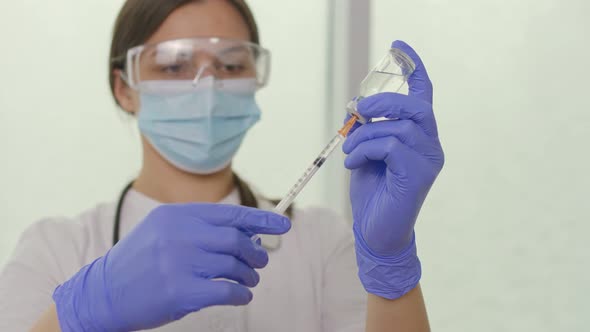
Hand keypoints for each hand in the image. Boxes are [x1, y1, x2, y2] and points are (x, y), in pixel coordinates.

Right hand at [52, 204, 290, 331]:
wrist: (103, 294)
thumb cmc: (140, 262)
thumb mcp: (163, 232)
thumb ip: (202, 229)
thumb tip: (249, 234)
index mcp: (176, 216)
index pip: (229, 214)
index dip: (260, 220)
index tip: (282, 224)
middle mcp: (178, 235)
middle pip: (236, 241)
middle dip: (255, 253)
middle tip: (259, 263)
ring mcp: (178, 264)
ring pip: (234, 266)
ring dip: (248, 276)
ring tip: (248, 281)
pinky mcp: (180, 292)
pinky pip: (226, 291)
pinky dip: (240, 294)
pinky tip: (240, 296)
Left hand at [343, 40, 443, 298]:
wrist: (376, 231)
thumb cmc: (373, 192)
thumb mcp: (366, 152)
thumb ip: (367, 129)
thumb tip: (355, 106)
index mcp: (419, 137)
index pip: (423, 97)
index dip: (414, 70)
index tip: (400, 46)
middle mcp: (430, 145)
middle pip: (416, 106)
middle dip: (383, 101)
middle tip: (357, 109)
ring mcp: (428, 160)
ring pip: (398, 126)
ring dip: (365, 134)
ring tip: (350, 153)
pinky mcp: (418, 174)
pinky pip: (390, 145)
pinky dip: (365, 149)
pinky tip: (354, 164)